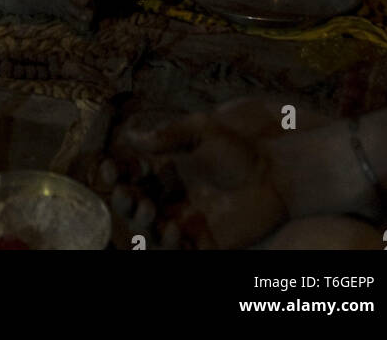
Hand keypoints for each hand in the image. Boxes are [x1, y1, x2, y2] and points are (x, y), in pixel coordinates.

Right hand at [123, 104, 290, 248]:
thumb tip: (131, 136)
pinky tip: (176, 228)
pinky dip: (171, 246)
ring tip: (153, 212)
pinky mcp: (204, 244)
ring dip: (144, 227)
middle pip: (132, 208)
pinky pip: (179, 253)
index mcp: (163, 173)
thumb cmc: (239, 150)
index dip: (115, 174)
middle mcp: (168, 201)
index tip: (110, 169)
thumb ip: (169, 134)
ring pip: (151, 235)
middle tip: (131, 196)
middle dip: (124, 204)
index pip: (128, 176)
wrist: (275, 176)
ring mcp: (184, 224)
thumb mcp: (202, 131)